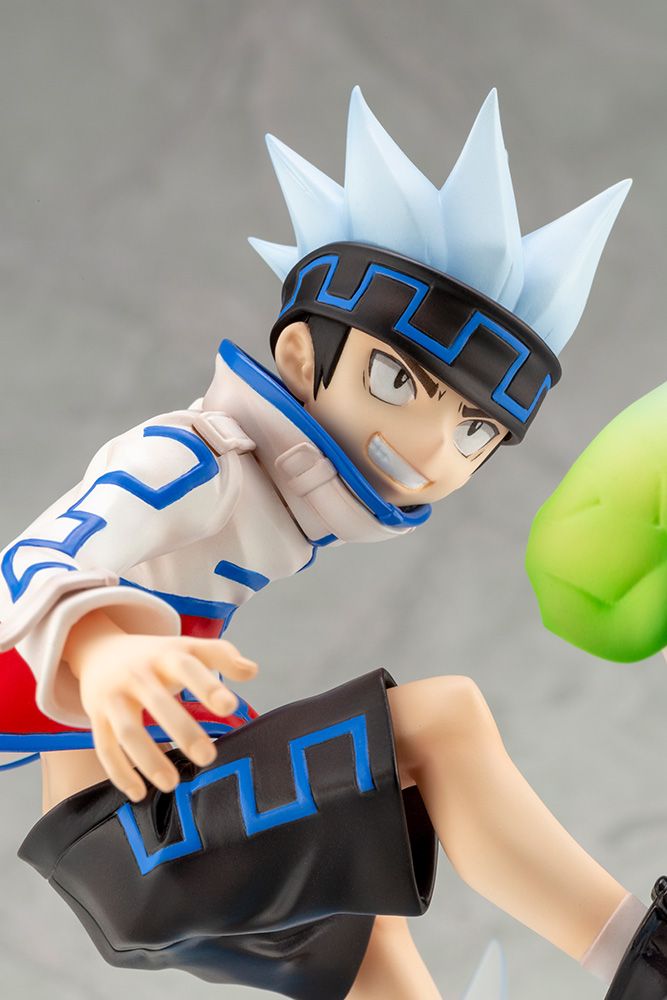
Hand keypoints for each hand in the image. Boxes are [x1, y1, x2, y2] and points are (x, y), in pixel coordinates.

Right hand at [65, 609, 257, 800]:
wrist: (100, 650)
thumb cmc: (156, 655)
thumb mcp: (187, 647)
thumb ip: (221, 655)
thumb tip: (252, 671)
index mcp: (165, 655)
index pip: (188, 666)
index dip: (208, 686)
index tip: (230, 707)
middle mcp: (137, 675)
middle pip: (158, 703)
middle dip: (182, 731)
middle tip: (208, 757)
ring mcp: (114, 697)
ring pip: (128, 731)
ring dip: (149, 759)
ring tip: (173, 784)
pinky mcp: (97, 718)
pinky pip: (105, 748)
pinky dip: (120, 773)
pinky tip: (140, 793)